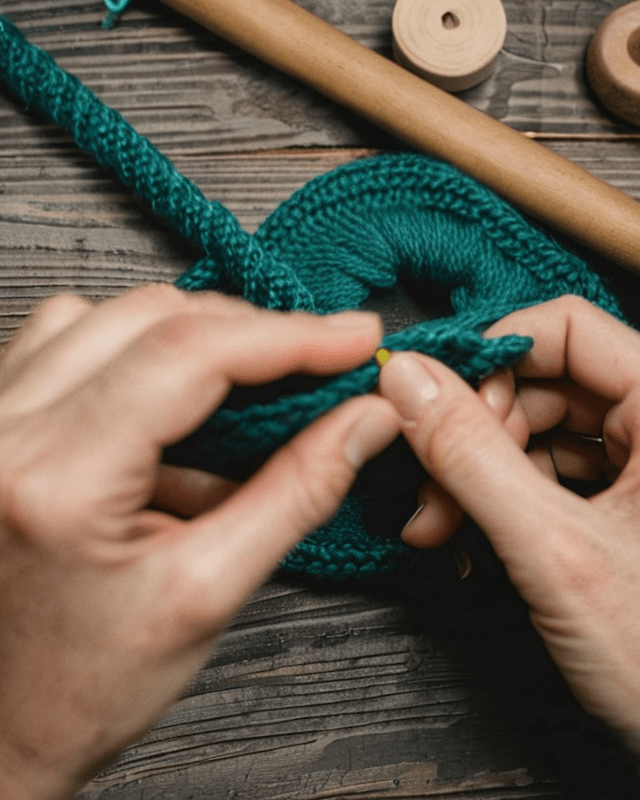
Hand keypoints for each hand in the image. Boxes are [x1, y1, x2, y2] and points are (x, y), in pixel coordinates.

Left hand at [0, 284, 399, 799]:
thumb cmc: (85, 685)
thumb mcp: (207, 593)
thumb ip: (297, 493)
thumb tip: (364, 422)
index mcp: (60, 480)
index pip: (191, 356)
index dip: (288, 336)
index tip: (351, 339)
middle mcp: (4, 431)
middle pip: (152, 318)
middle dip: (250, 331)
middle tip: (316, 362)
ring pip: (106, 314)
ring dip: (189, 334)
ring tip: (244, 384)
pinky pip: (64, 338)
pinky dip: (131, 347)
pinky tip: (166, 395)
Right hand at [378, 295, 639, 757]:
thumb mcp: (553, 548)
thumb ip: (472, 456)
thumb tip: (407, 381)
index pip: (565, 329)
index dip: (489, 356)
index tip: (430, 397)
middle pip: (539, 383)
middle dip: (471, 434)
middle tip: (429, 487)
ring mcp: (637, 463)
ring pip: (532, 429)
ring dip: (473, 473)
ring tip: (437, 525)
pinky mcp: (617, 499)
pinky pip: (542, 471)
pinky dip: (496, 499)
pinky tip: (465, 537)